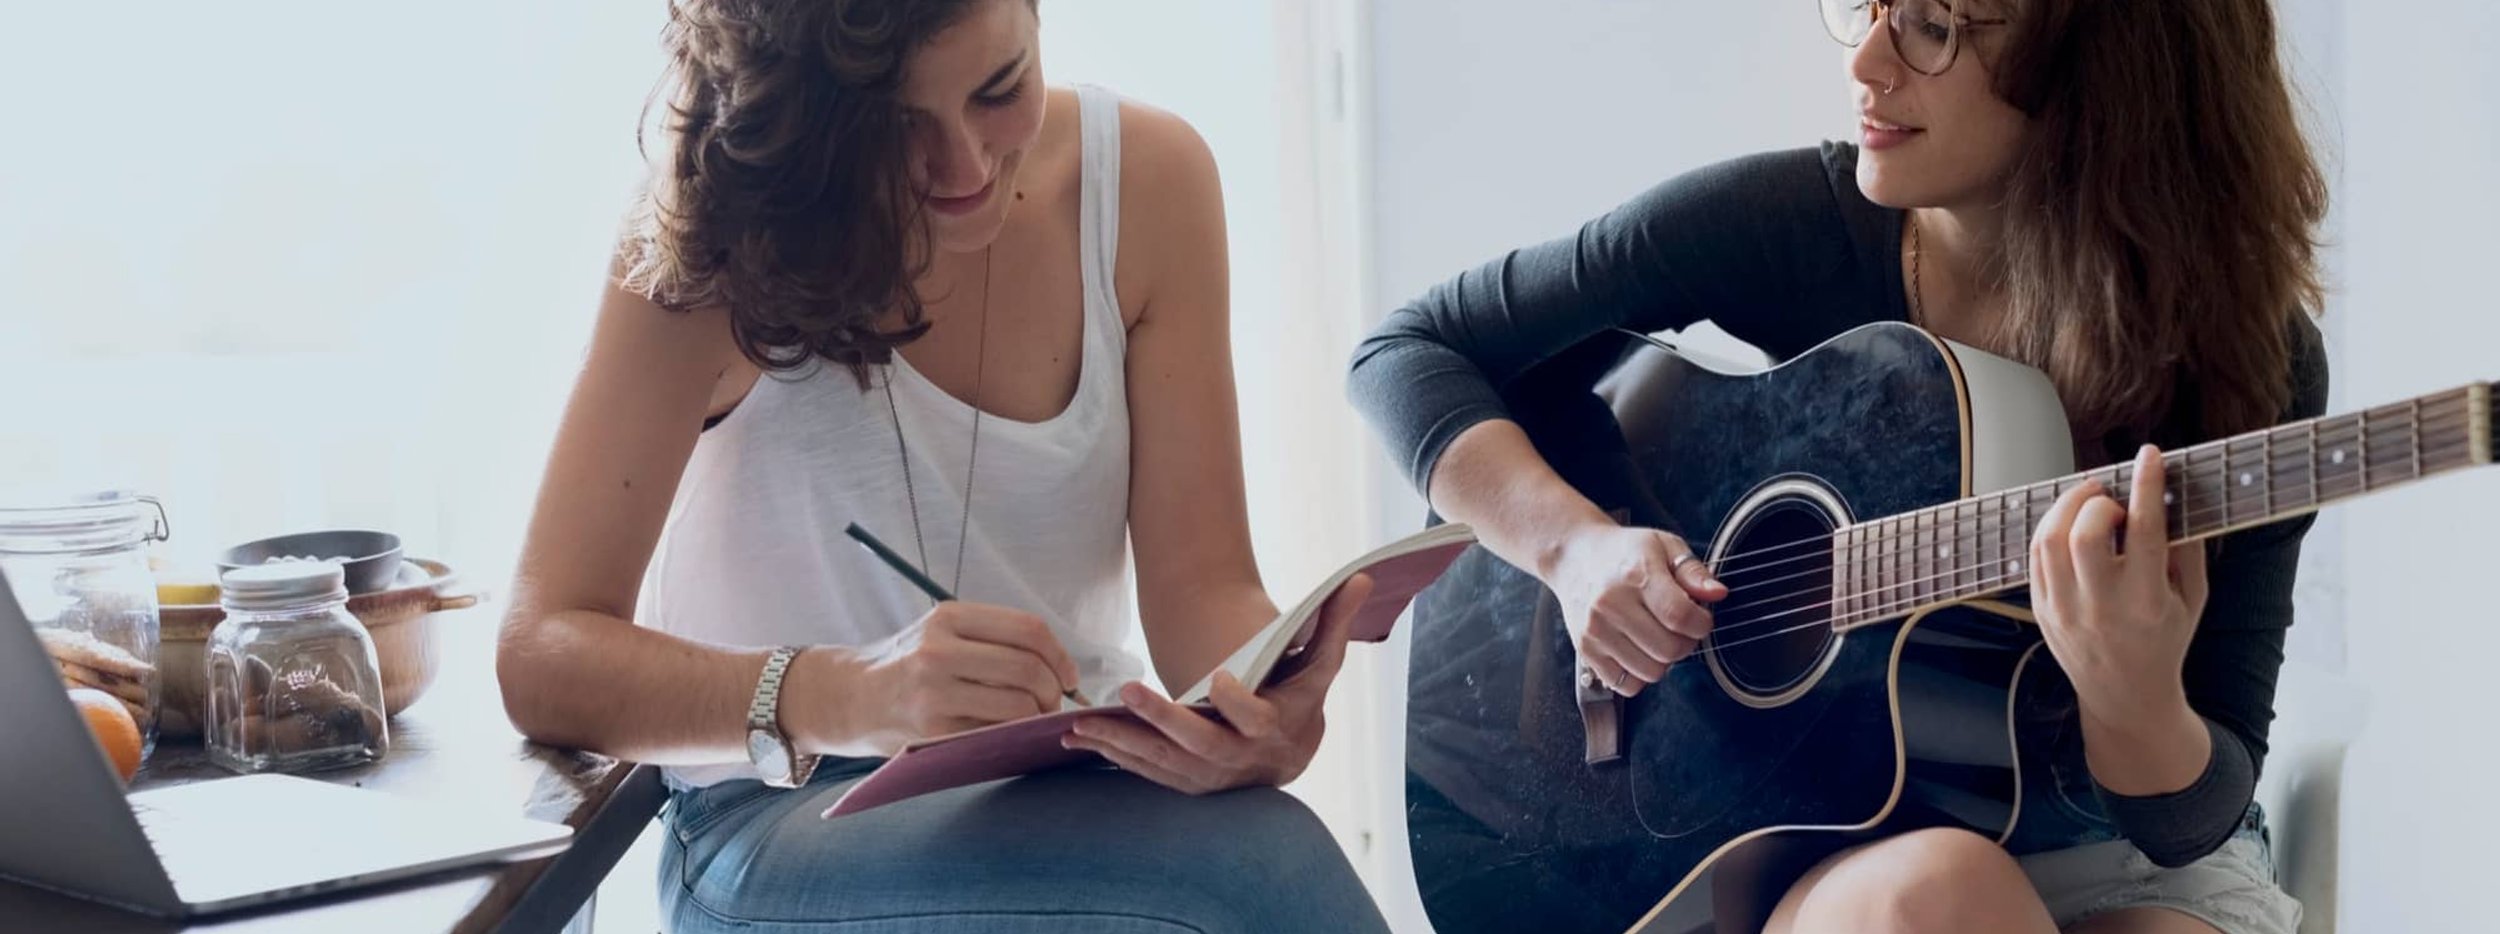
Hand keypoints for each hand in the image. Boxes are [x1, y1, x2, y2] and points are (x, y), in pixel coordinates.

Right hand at [811, 601, 1084, 755]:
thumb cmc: (907, 665)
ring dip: (1038, 717)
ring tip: (1033, 720)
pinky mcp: (932, 731)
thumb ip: (991, 638)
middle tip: (1053, 704)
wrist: (850, 698)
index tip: (1069, 676)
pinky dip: (1015, 736)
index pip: (1028, 629)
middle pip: (1028, 668)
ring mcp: (934, 693)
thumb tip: (1058, 665)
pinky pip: (995, 734)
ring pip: (1017, 705)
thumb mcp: (940, 632)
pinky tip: (1011, 734)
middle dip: (1054, 691)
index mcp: (948, 617)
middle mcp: (939, 651)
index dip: (1061, 655)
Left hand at [1060, 574, 1373, 793]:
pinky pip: (1147, 773)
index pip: (1257, 719)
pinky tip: (1081, 738)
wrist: (1289, 751)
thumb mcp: (1320, 661)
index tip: (1219, 678)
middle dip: (1163, 720)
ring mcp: (1212, 775)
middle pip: (1201, 745)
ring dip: (1124, 743)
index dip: (1239, 703)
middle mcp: (1243, 758)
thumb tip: (1363, 576)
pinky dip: (1115, 757)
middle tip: (1128, 690)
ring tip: (1083, 724)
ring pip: (1165, 763)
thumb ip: (1335, 621)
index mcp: (1277, 727)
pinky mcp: (1187, 782)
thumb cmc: (1300, 695)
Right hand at [1546, 524, 1725, 696]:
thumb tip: (1717, 594)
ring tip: (1659, 637)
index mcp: (1636, 575)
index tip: (1701, 618)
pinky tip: (1639, 651)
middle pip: (1668, 649)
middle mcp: (1611, 604)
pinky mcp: (1585, 650)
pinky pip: (1626, 684)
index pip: (1680, 616)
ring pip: (1651, 671)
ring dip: (1664, 661)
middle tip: (1681, 628)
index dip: (1701, 624)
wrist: (1574, 557)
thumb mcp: (1663, 546)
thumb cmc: (1622, 552)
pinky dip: (1639, 675)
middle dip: (1686, 643)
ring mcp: (1596, 630)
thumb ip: (1693, 571)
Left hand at [2029, 445, 2209, 727]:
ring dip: (2068, 506)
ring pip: (2049, 540)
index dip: (2147, 486)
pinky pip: (2035, 555)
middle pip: (2086, 533)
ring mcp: (2064, 609)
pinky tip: (2070, 523)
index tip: (2150, 455)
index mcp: (2147, 602)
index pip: (2145, 531)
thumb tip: (2175, 495)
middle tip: (2113, 499)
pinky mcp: (2041, 609)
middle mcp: (2101, 606)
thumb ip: (2187, 548)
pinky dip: (2050, 527)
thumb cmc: (2165, 640)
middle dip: (2099, 501)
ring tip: (2091, 503)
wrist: (2125, 695)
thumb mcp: (2192, 598)